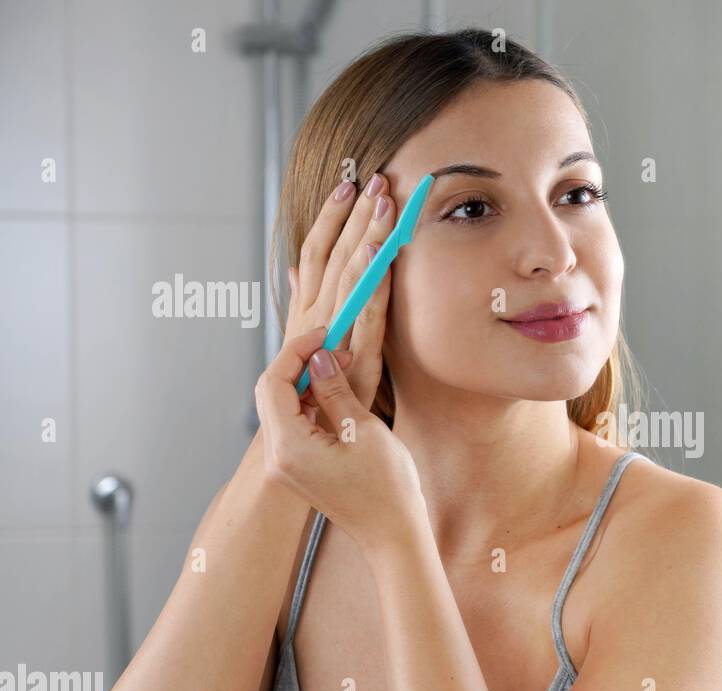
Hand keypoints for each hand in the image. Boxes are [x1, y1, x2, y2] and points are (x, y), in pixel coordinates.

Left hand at [254, 326, 424, 557]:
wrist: (392, 534)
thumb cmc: (387, 488)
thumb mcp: (364, 430)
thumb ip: (335, 390)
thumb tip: (319, 358)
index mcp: (290, 447)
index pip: (275, 382)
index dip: (297, 351)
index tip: (325, 334)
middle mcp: (277, 457)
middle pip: (270, 392)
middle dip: (297, 363)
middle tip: (333, 347)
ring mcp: (284, 466)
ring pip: (278, 407)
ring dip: (302, 382)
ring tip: (338, 367)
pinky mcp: (295, 469)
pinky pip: (289, 425)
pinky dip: (306, 403)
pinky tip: (332, 394)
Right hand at [283, 172, 396, 411]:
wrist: (310, 441)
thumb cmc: (313, 391)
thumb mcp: (305, 341)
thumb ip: (304, 302)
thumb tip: (298, 268)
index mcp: (307, 308)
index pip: (316, 250)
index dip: (331, 216)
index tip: (347, 183)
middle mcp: (317, 316)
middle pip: (335, 254)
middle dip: (354, 214)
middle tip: (372, 178)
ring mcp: (336, 336)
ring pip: (350, 276)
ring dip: (366, 236)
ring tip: (383, 203)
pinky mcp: (357, 359)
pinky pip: (367, 315)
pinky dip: (374, 284)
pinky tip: (384, 256)